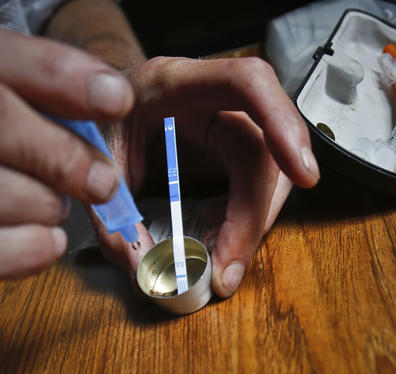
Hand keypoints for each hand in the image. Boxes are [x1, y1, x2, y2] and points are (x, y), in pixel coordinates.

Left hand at [91, 56, 319, 297]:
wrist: (92, 104)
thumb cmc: (93, 117)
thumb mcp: (93, 158)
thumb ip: (111, 211)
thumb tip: (143, 270)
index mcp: (175, 82)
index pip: (248, 83)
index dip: (282, 123)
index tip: (303, 174)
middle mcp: (211, 100)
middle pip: (263, 150)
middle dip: (254, 215)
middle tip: (227, 270)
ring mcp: (225, 126)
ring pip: (268, 175)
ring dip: (252, 225)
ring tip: (222, 265)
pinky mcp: (228, 151)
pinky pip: (253, 188)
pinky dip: (241, 222)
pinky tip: (219, 242)